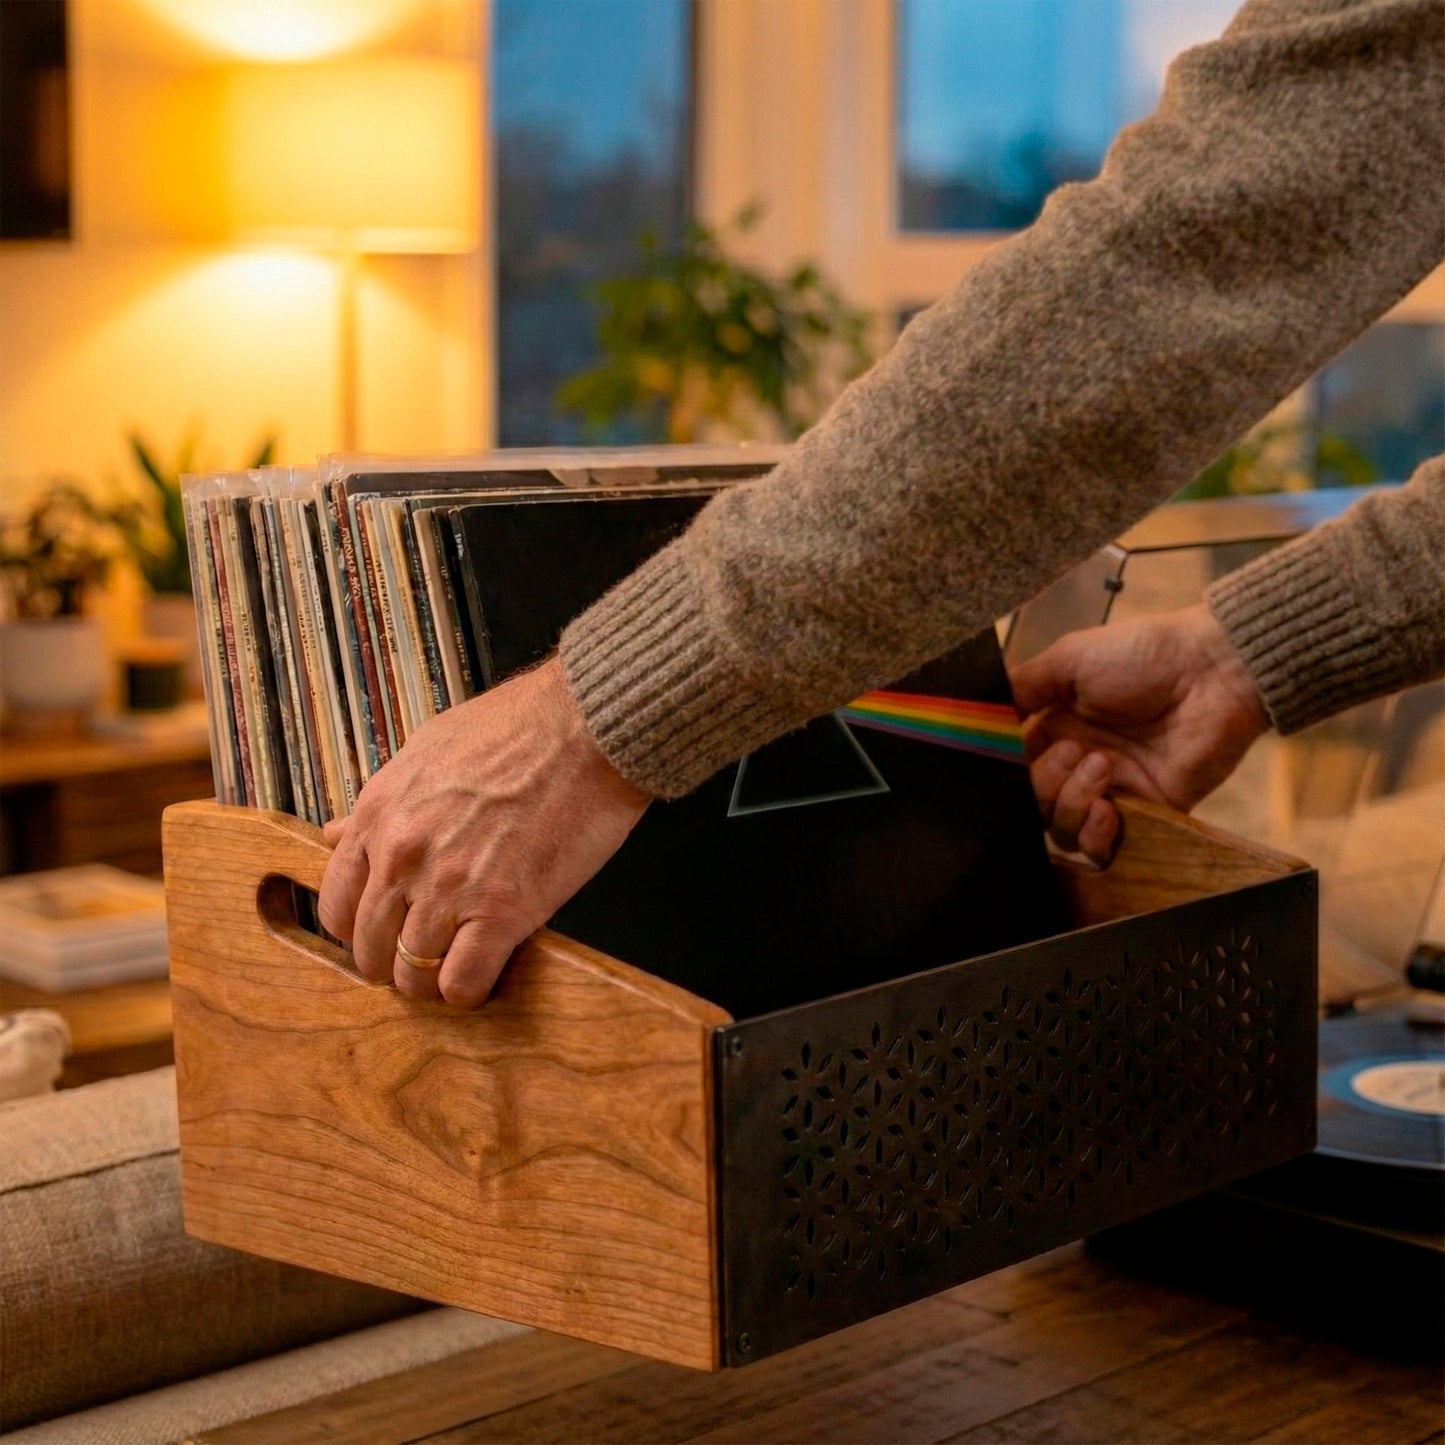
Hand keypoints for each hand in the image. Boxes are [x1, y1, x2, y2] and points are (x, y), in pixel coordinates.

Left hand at [318, 658, 648, 1006]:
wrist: (586, 728)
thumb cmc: (519, 729)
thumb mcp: (427, 751)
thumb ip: (380, 803)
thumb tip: (338, 833)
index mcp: (380, 814)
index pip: (337, 904)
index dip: (362, 929)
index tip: (387, 933)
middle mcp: (402, 855)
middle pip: (370, 948)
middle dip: (396, 961)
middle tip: (428, 956)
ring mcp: (448, 887)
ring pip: (411, 976)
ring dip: (433, 983)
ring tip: (459, 970)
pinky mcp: (501, 911)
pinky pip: (462, 983)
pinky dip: (471, 991)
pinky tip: (486, 977)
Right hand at [1009, 603, 1269, 864]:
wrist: (1213, 669)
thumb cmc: (1147, 653)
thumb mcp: (1070, 658)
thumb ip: (1023, 686)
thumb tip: (979, 709)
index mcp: (1057, 727)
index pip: (1012, 765)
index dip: (1006, 767)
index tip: (1004, 756)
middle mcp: (1079, 763)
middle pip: (1031, 802)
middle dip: (1041, 782)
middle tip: (1075, 750)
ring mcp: (1112, 790)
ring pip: (1059, 828)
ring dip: (1069, 801)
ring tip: (1102, 765)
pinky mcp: (1147, 812)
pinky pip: (1102, 847)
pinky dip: (1095, 834)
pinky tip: (1107, 808)